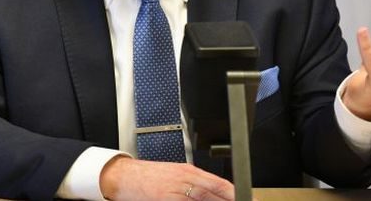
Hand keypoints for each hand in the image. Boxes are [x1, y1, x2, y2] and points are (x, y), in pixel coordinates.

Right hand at [100, 156, 236, 200]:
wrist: (124, 176)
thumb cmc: (149, 177)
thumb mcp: (175, 174)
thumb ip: (195, 184)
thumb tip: (215, 194)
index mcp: (190, 172)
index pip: (221, 184)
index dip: (236, 194)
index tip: (246, 199)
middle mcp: (185, 180)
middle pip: (215, 194)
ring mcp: (176, 192)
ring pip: (204, 200)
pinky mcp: (166, 200)